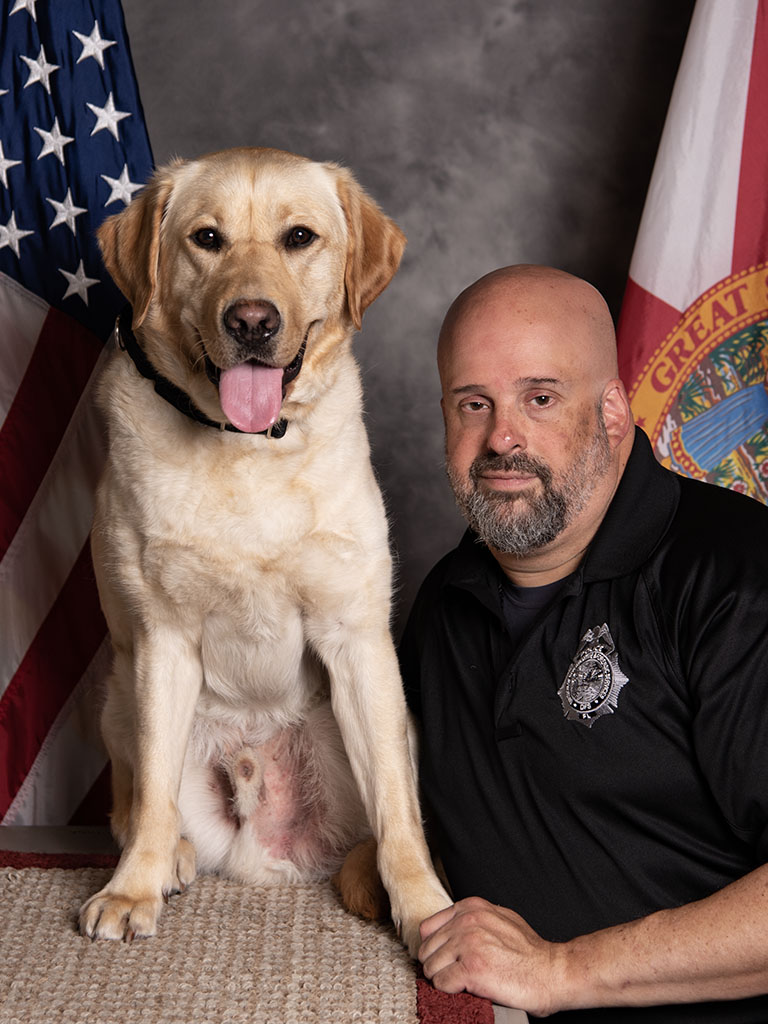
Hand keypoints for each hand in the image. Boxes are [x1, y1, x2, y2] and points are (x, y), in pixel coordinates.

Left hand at [418, 896, 560, 1016]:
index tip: (443, 959)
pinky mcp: (471, 969)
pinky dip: (449, 991)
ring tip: (460, 982)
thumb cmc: (530, 951)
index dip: (435, 947)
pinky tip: (465, 989)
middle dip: (437, 965)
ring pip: (430, 967)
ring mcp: (468, 944)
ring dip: (442, 979)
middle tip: (452, 974)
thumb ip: (473, 918)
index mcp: (471, 907)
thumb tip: (451, 930)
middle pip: (427, 949)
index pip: (428, 928)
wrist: (552, 972)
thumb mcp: (499, 918)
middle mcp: (467, 921)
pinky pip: (441, 983)